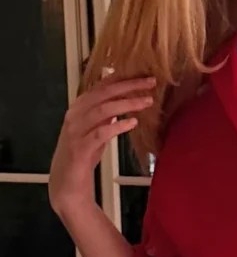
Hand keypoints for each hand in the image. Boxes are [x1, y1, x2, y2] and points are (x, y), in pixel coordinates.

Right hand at [49, 71, 157, 213]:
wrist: (66, 181)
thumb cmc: (83, 153)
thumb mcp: (96, 127)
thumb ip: (107, 112)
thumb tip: (126, 96)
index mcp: (79, 107)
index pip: (101, 86)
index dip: (123, 78)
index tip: (143, 74)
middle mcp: (75, 115)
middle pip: (103, 93)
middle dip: (129, 86)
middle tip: (150, 82)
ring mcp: (76, 131)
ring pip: (102, 110)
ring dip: (127, 103)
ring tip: (147, 101)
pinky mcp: (80, 148)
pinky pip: (100, 133)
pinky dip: (117, 126)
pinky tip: (132, 123)